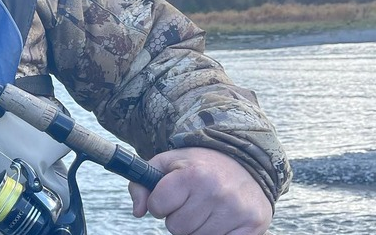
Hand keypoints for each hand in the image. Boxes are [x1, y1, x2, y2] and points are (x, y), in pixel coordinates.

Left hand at [129, 147, 272, 234]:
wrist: (245, 164)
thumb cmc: (199, 166)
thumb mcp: (167, 163)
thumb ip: (142, 184)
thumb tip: (137, 212)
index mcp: (192, 175)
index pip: (157, 207)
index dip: (159, 203)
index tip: (170, 196)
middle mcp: (216, 192)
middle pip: (176, 227)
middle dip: (178, 217)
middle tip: (191, 202)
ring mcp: (236, 211)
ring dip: (197, 228)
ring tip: (206, 209)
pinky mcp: (252, 227)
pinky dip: (216, 234)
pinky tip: (220, 219)